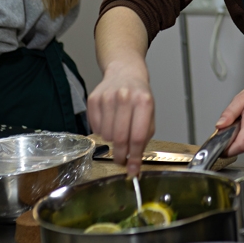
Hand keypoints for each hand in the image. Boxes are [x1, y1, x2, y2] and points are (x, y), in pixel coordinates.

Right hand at [87, 59, 154, 177]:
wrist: (124, 72)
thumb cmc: (139, 96)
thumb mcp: (149, 113)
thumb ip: (144, 137)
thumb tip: (134, 164)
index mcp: (144, 101)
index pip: (138, 136)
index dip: (134, 157)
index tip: (133, 170)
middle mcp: (125, 97)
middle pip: (120, 138)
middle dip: (120, 155)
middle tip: (121, 160)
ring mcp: (107, 97)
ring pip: (106, 135)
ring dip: (111, 141)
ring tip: (118, 131)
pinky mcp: (93, 99)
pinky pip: (95, 128)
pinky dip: (101, 131)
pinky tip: (109, 122)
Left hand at [214, 77, 243, 156]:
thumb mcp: (242, 97)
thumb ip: (229, 113)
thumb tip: (219, 126)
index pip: (240, 145)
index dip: (226, 150)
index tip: (217, 148)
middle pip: (239, 145)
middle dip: (230, 139)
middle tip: (229, 124)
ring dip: (237, 135)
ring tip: (241, 120)